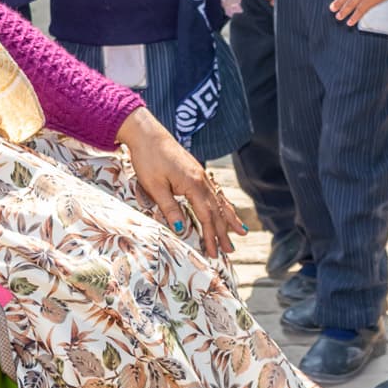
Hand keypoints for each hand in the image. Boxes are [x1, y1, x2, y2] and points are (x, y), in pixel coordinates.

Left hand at [117, 108, 242, 255]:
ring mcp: (200, 174)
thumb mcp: (155, 187)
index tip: (213, 253)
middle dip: (224, 232)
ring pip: (219, 200)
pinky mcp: (195, 171)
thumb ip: (170, 208)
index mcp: (193, 184)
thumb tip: (180, 230)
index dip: (211, 236)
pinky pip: (214, 191)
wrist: (146, 133)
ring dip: (228, 218)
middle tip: (230, 250)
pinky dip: (222, 203)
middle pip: (216, 210)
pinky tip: (226, 208)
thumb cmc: (148, 159)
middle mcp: (201, 180)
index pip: (206, 216)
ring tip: (241, 232)